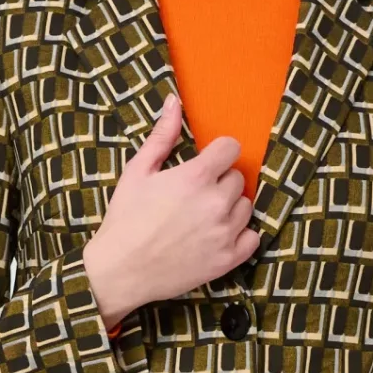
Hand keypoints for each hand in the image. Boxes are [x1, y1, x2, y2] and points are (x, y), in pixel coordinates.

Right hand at [81, 92, 259, 327]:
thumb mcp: (138, 171)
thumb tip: (174, 101)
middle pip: (238, 179)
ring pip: (245, 207)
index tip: (207, 163)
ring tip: (205, 216)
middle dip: (220, 182)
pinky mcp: (228, 260)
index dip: (219, 153)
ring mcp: (225, 233)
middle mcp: (216, 203)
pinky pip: (252, 237)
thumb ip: (162, 136)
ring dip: (230, 207)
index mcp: (196, 177)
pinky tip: (218, 235)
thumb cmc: (125, 219)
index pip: (231, 149)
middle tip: (196, 195)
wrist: (120, 270)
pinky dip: (240, 235)